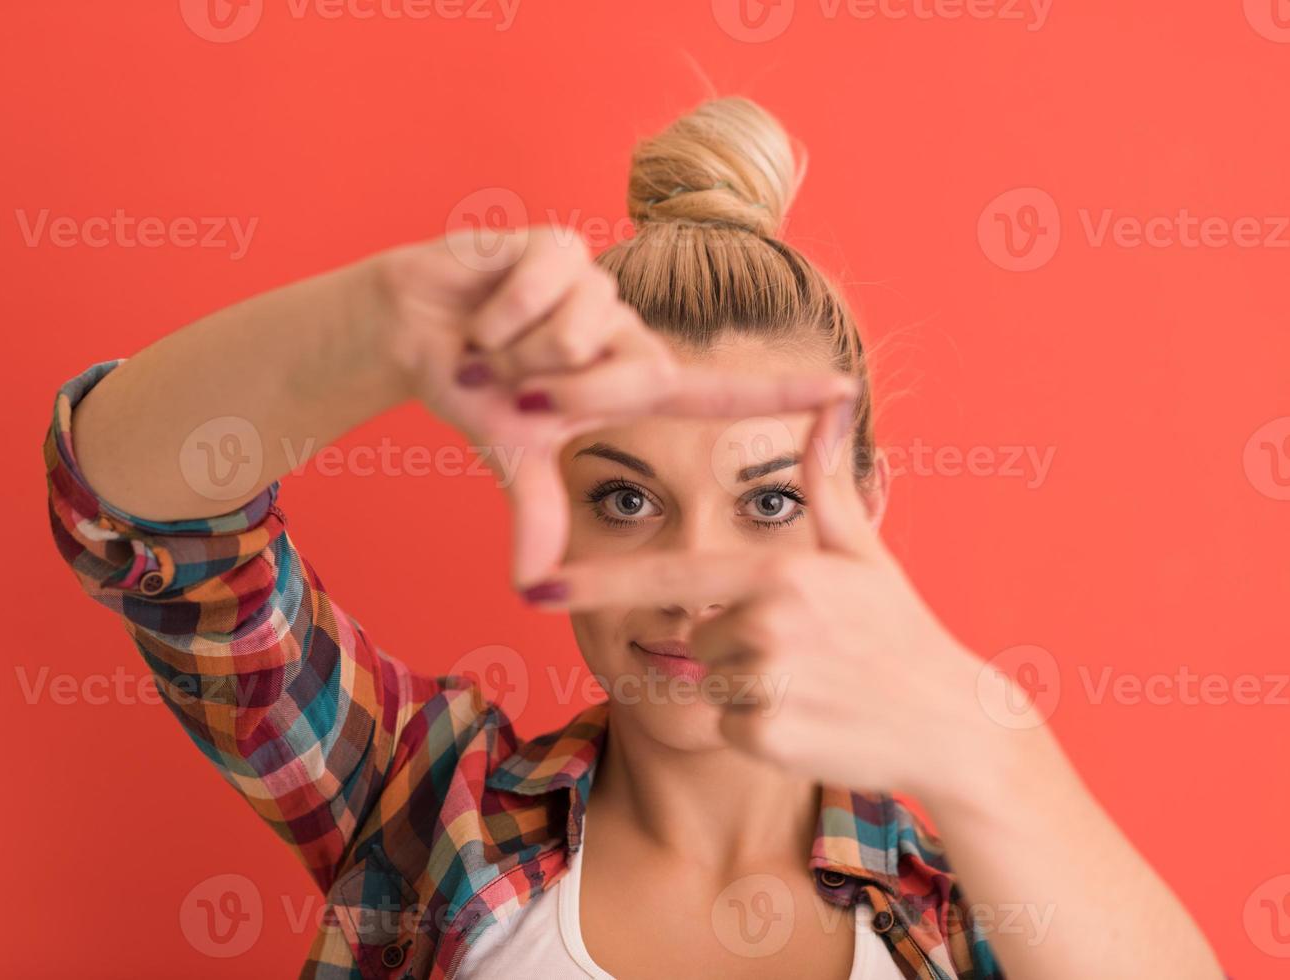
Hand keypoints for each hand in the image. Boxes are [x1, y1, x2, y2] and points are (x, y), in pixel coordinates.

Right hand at [371, 226, 857, 585]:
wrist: (415, 332)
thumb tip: (532, 591)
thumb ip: (537, 515)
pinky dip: (499, 313)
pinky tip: (482, 311)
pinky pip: (543, 290)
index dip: (778, 397)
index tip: (845, 392)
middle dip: (557, 398)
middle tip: (506, 391)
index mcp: (629, 382)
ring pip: (579, 334)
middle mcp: (626, 332)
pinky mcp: (562, 245)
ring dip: (517, 353)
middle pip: (629, 380)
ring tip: (493, 346)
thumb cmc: (476, 389)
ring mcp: (599, 285)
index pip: (716, 394)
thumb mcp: (513, 459)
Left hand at [532, 400, 1023, 805]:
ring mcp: (763, 682)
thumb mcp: (864, 554)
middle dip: (733, 644)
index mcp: (778, 572)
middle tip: (805, 654)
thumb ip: (826, 482)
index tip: (535, 584)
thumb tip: (830, 402)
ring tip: (814, 685)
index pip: (668, 575)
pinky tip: (813, 722)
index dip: (598, 581)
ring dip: (746, 686)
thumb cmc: (902, 634)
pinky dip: (759, 729)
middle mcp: (763, 623)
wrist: (952, 725)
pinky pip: (727, 726)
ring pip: (709, 681)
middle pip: (695, 633)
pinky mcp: (764, 737)